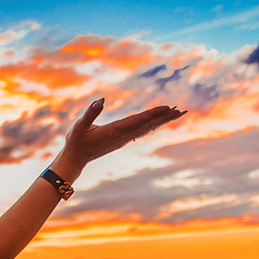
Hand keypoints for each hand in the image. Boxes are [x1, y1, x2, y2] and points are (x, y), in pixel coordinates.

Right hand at [61, 98, 185, 167]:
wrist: (75, 159)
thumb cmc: (76, 142)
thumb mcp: (80, 125)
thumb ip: (90, 112)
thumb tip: (101, 99)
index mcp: (115, 131)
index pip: (138, 120)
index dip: (153, 113)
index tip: (168, 108)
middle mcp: (123, 136)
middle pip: (148, 125)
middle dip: (165, 118)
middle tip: (182, 111)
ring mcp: (123, 139)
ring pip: (147, 128)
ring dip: (162, 121)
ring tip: (176, 114)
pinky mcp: (122, 140)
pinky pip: (142, 131)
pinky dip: (153, 125)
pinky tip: (158, 122)